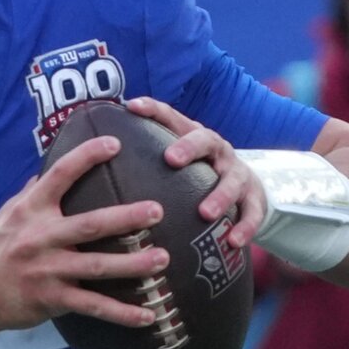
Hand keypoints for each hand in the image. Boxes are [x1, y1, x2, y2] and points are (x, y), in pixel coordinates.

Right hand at [0, 135, 166, 332]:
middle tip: (156, 210)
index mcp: (30, 210)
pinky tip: (146, 315)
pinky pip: (92, 306)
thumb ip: (33, 194)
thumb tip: (52, 168)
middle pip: (89, 225)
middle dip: (126, 218)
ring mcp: (47, 270)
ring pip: (97, 266)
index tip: (114, 143)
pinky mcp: (51, 299)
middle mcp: (40, 238)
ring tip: (162, 258)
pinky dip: (121, 313)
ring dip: (133, 264)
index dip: (86, 157)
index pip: (59, 175)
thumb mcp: (7, 215)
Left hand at [126, 97, 263, 247]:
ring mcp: (238, 174)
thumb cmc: (197, 174)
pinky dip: (244, 227)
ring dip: (219, 197)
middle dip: (189, 147)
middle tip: (171, 159)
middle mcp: (217, 151)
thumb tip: (93, 158)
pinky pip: (252, 213)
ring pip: (232, 181)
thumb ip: (143, 159)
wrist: (246, 188)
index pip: (172, 118)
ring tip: (205, 213)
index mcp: (194, 137)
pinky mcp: (255, 198)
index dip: (153, 109)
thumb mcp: (175, 162)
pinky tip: (233, 242)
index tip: (132, 106)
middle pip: (205, 140)